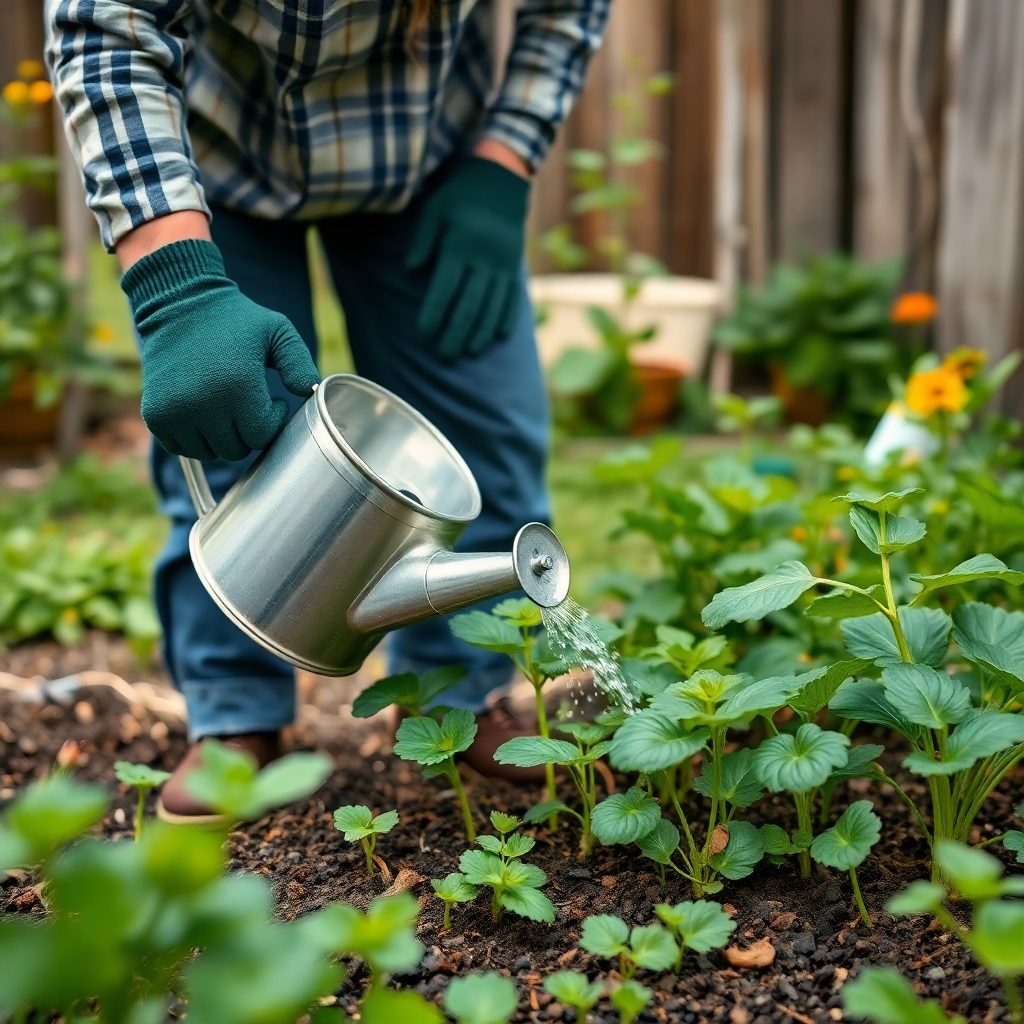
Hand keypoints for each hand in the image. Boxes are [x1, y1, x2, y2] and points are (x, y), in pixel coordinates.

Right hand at [121, 239, 319, 460]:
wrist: (179, 302)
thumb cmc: (235, 319)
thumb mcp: (278, 331)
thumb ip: (299, 363)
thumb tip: (309, 393)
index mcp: (237, 386)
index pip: (261, 436)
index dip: (273, 421)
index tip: (273, 401)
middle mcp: (203, 404)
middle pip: (236, 449)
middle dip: (248, 432)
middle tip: (248, 405)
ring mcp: (175, 412)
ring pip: (209, 453)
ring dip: (221, 438)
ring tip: (226, 410)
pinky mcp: (155, 415)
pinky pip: (181, 448)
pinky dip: (194, 439)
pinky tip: (203, 414)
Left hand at [407, 155, 530, 359]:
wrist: (503, 178)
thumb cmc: (460, 194)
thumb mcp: (434, 208)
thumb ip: (423, 240)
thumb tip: (411, 271)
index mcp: (460, 245)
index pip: (445, 287)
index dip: (434, 313)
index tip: (424, 334)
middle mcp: (484, 258)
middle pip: (469, 304)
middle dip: (456, 332)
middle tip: (445, 357)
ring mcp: (503, 264)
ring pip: (492, 306)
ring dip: (481, 332)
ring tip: (470, 353)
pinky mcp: (515, 266)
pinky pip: (513, 297)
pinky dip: (506, 318)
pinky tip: (498, 337)